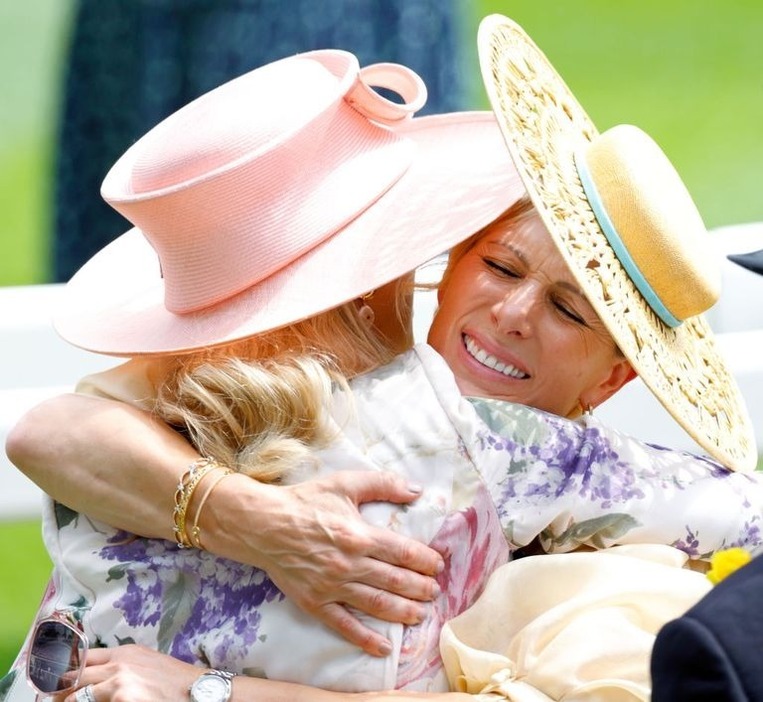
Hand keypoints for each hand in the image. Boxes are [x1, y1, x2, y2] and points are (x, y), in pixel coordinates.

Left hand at [64, 645, 196, 701]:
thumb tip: (98, 677)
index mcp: (124, 653)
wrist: (198, 692)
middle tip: (56, 698)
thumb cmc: (175, 681)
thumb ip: (123, 666)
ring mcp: (118, 685)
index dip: (68, 669)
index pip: (84, 656)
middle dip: (62, 691)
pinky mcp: (121, 700)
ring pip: (78, 697)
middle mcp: (118, 666)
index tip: (58, 681)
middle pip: (75, 676)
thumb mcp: (147, 664)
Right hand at [209, 470, 443, 655]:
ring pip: (377, 605)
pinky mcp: (316, 603)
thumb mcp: (344, 483)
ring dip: (403, 612)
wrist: (263, 524)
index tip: (438, 565)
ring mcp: (332, 588)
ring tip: (421, 615)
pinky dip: (366, 639)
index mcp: (359, 535)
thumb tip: (416, 490)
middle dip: (421, 589)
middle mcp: (350, 565)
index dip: (426, 561)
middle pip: (396, 581)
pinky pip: (345, 626)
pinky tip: (385, 648)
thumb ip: (382, 484)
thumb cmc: (305, 501)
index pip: (404, 553)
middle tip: (434, 592)